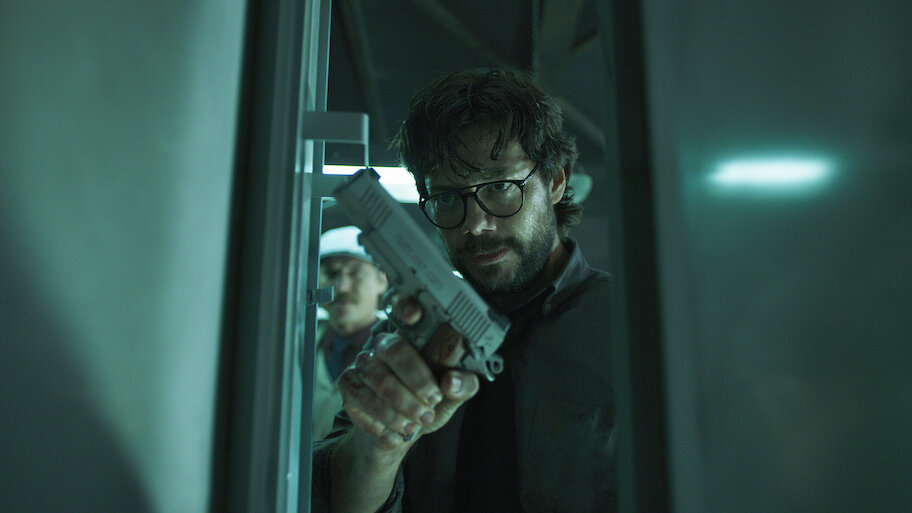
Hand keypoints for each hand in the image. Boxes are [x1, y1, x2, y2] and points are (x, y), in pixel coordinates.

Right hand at [336, 296, 479, 452]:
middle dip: (417, 382)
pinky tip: (396, 428)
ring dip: (402, 407)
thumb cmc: (426, 405)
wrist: (398, 431)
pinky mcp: (347, 384)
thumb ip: (463, 385)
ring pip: (379, 380)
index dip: (406, 306)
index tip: (413, 315)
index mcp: (414, 336)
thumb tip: (451, 380)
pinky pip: (363, 401)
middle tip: (432, 403)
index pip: (406, 309)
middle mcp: (384, 343)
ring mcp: (362, 362)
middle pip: (394, 350)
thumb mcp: (452, 396)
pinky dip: (384, 420)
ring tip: (417, 421)